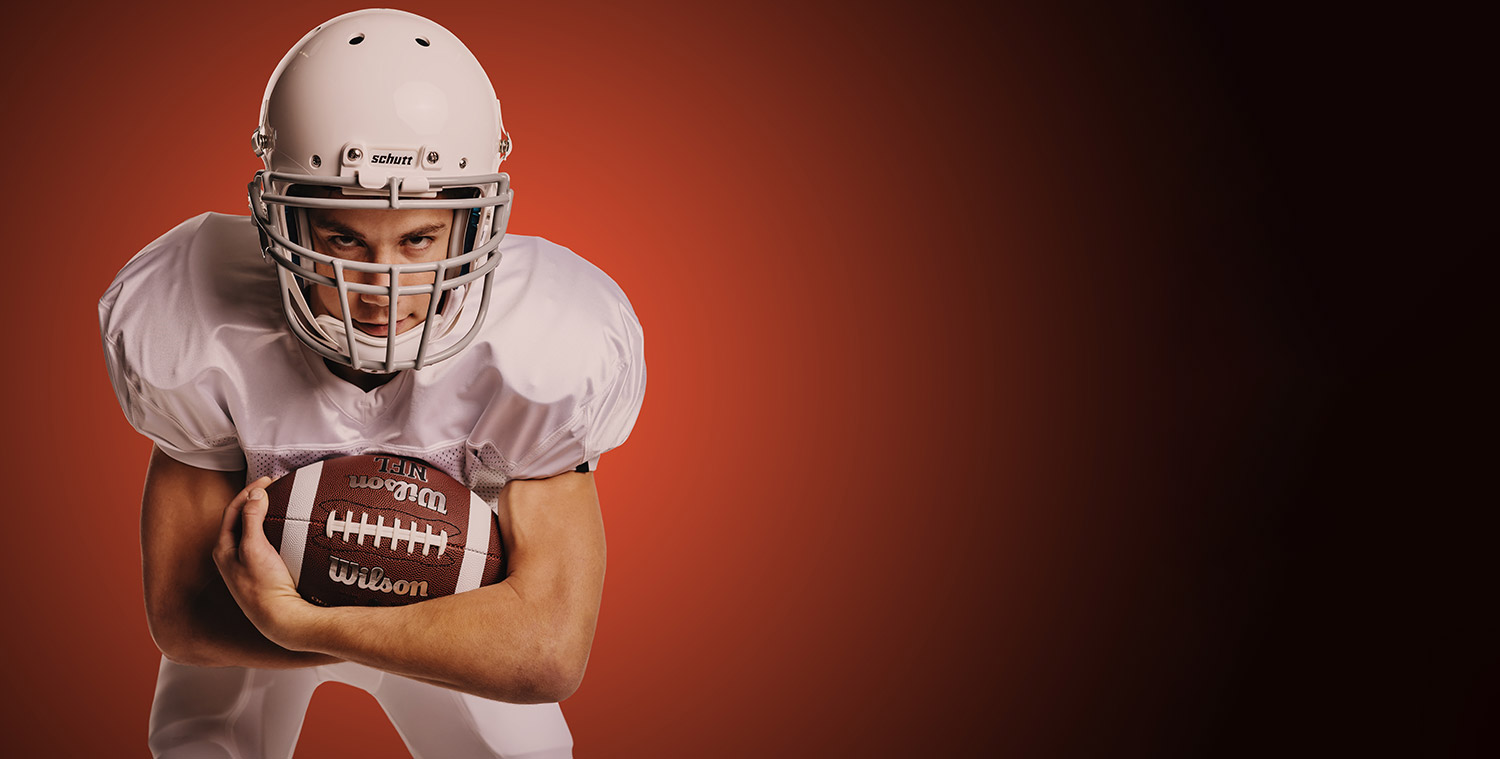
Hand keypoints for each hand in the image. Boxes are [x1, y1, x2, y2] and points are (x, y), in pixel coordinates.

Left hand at [212, 477, 321, 649]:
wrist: (281, 619)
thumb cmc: (263, 585)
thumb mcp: (254, 548)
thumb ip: (252, 518)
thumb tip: (256, 493)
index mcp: (223, 549)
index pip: (233, 510)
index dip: (249, 491)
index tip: (269, 479)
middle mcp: (233, 557)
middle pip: (243, 520)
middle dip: (257, 501)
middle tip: (276, 488)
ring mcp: (248, 566)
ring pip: (255, 532)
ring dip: (267, 516)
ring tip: (284, 504)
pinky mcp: (265, 573)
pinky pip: (269, 544)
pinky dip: (277, 531)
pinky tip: (292, 531)